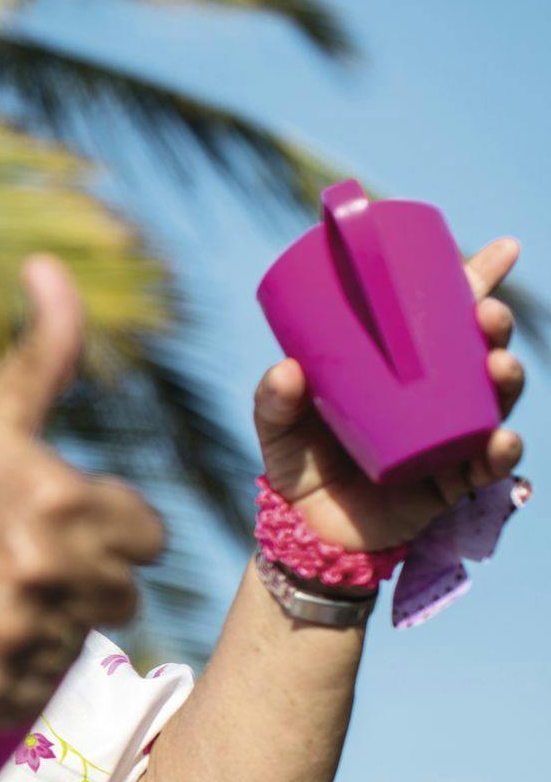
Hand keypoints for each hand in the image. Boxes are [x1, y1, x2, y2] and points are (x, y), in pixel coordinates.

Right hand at [0, 257, 165, 726]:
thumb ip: (43, 349)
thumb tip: (51, 266)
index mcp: (61, 496)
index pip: (149, 538)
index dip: (106, 535)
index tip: (52, 532)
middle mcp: (47, 566)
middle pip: (121, 598)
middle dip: (77, 587)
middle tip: (10, 573)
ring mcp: (17, 633)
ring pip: (81, 647)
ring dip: (46, 636)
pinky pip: (40, 694)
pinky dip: (11, 682)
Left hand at [257, 238, 528, 552]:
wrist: (305, 531)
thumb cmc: (299, 464)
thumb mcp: (278, 427)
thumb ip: (274, 400)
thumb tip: (288, 368)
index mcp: (403, 368)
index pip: (445, 316)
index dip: (478, 281)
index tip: (503, 250)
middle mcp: (436, 397)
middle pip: (479, 351)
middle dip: (494, 327)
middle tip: (488, 314)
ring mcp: (450, 438)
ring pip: (494, 401)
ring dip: (507, 378)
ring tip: (499, 365)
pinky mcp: (452, 481)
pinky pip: (486, 465)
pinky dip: (499, 452)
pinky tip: (502, 439)